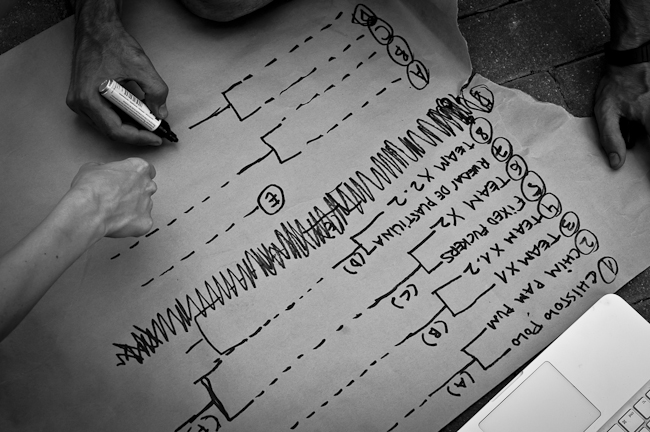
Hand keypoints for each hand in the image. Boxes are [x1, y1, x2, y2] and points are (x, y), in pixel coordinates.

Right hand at [66, 3, 168, 145]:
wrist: (97, 28)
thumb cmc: (111, 42)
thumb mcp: (141, 66)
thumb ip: (156, 92)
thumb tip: (161, 113)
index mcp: (89, 98)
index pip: (115, 130)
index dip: (138, 137)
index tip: (155, 138)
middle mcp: (79, 103)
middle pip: (111, 131)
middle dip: (135, 133)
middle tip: (155, 131)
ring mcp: (79, 101)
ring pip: (107, 125)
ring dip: (129, 126)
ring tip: (147, 122)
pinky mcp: (82, 97)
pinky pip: (103, 116)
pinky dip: (120, 118)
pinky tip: (135, 114)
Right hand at [67, 158, 157, 237]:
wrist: (89, 211)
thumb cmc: (91, 189)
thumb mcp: (92, 167)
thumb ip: (106, 168)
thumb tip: (104, 173)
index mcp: (139, 168)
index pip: (147, 170)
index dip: (137, 176)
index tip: (129, 179)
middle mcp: (148, 186)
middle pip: (147, 188)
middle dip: (135, 192)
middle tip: (119, 196)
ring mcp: (148, 205)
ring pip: (145, 206)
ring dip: (133, 208)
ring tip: (115, 211)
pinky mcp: (146, 222)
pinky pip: (142, 223)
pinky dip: (132, 224)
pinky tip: (118, 222)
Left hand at [594, 63, 649, 168]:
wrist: (632, 59)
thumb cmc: (616, 85)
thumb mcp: (605, 111)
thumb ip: (610, 138)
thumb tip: (616, 163)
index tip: (647, 183)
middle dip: (649, 156)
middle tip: (645, 175)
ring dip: (647, 139)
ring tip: (635, 135)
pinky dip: (648, 131)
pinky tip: (640, 130)